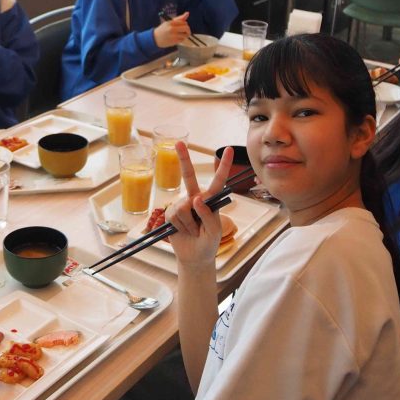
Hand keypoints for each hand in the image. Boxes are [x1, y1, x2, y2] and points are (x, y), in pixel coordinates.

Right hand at [153, 11, 190, 47]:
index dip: (185, 24)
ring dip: (185, 35)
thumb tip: (187, 13)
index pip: (183, 22)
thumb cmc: (163, 29)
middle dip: (188, 30)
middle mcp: (172, 29)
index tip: (183, 26)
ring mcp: (173, 36)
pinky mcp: (174, 41)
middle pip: (186, 28)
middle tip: (186, 31)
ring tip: (181, 35)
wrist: (155, 38)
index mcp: (171, 23)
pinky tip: (177, 38)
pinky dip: (181, 39)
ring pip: (185, 35)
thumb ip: (179, 19)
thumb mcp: (169, 22)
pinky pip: (182, 40)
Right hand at [166, 143, 230, 265]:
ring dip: (189, 224)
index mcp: (212, 201)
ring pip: (184, 206)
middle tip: (178, 142)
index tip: (228, 150)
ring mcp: (182, 205)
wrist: (194, 257)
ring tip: (193, 231)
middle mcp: (196, 198)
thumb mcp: (215, 231)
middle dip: (183, 159)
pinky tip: (183, 231)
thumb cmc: (209, 243)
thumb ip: (208, 215)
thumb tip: (195, 198)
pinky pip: (175, 214)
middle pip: (189, 176)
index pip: (218, 181)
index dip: (223, 166)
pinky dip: (180, 226)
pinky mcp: (171, 213)